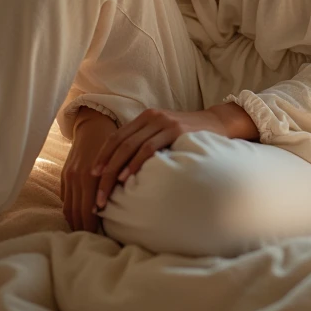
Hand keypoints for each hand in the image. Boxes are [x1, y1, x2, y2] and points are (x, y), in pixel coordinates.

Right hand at [61, 108, 117, 231]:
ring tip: (86, 234)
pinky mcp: (64, 175)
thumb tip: (127, 209)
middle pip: (77, 214)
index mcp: (91, 176)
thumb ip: (119, 183)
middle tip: (94, 242)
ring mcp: (69, 177)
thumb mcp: (121, 162)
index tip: (103, 239)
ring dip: (76, 223)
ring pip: (68, 210)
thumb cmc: (114, 144)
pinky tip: (80, 218)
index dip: (95, 228)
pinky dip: (72, 212)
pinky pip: (65, 200)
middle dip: (85, 229)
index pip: (89, 212)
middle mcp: (77, 178)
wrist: (93, 125)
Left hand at [90, 108, 230, 210]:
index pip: (116, 137)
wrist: (218, 123)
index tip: (91, 177)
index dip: (101, 156)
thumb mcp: (164, 135)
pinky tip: (127, 177)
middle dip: (104, 169)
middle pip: (118, 144)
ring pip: (129, 146)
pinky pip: (148, 147)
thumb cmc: (189, 135)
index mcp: (145, 118)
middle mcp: (151, 117)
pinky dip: (135, 163)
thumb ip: (147, 144)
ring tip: (107, 191)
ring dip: (115, 171)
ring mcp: (162, 122)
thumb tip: (124, 170)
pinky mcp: (174, 130)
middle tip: (96, 194)